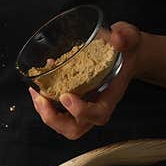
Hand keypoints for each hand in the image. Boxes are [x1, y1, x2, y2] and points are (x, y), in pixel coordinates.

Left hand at [29, 22, 143, 139]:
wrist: (124, 56)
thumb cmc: (126, 50)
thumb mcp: (130, 38)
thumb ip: (125, 37)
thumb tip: (117, 37)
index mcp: (110, 96)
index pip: (98, 114)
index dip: (81, 111)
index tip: (66, 96)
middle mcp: (96, 107)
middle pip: (74, 129)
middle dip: (54, 119)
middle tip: (41, 99)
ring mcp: (83, 108)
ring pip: (62, 125)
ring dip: (44, 113)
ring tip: (35, 92)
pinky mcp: (72, 103)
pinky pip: (55, 113)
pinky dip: (43, 103)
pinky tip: (38, 86)